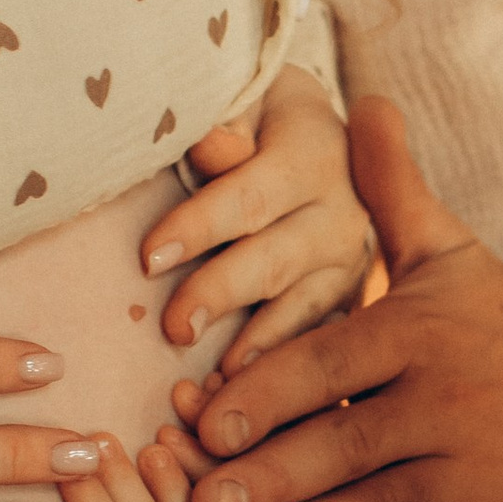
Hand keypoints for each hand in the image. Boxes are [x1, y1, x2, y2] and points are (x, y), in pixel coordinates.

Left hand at [144, 66, 374, 366]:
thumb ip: (228, 124)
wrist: (339, 142)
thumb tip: (205, 141)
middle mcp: (344, 213)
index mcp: (315, 152)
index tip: (149, 258)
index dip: (200, 226)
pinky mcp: (350, 302)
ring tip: (215, 385)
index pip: (250, 195)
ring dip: (255, 349)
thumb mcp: (252, 99)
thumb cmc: (264, 119)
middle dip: (221, 293)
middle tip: (173, 327)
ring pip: (301, 311)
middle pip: (274, 259)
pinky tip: (250, 402)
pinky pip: (316, 344)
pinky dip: (282, 375)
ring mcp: (353, 264)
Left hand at [178, 100, 502, 501]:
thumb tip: (365, 102)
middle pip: (342, 444)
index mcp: (418, 331)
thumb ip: (391, 188)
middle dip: (267, 478)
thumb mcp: (446, 249)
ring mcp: (474, 466)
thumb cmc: (501, 315)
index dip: (265, 392)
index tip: (206, 421)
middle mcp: (445, 401)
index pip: (329, 363)